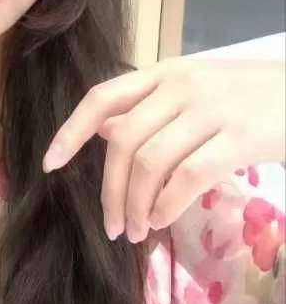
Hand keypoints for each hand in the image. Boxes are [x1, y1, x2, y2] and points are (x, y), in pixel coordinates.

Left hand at [43, 58, 284, 242]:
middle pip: (122, 141)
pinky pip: (187, 177)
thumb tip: (103, 129)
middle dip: (109, 190)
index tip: (50, 164)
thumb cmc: (252, 97)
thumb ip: (151, 108)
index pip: (104, 96)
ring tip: (137, 230)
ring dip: (136, 205)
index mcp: (166, 73)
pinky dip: (166, 205)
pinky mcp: (239, 136)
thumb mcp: (196, 90)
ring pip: (149, 162)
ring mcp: (211, 109)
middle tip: (111, 225)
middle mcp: (182, 86)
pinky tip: (162, 219)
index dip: (71, 130)